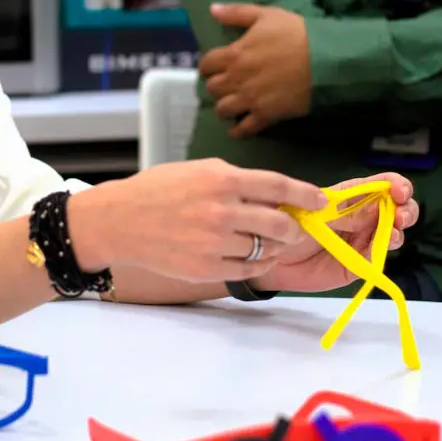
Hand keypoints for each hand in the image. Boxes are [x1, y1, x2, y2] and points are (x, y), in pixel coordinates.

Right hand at [69, 159, 323, 282]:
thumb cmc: (160, 190)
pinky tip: (250, 255)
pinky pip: (247, 270)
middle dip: (294, 228)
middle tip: (294, 228)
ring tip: (267, 242)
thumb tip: (276, 194)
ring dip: (274, 248)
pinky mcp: (206, 268)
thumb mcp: (199, 170)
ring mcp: (214, 242)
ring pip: (266, 250)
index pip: (279, 187)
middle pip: (280, 224)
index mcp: (222, 179)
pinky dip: (256, 264)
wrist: (120, 220)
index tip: (321, 202)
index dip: (306, 195)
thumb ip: (237, 181)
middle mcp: (222, 210)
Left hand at [200, 3, 311, 137]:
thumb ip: (236, 13)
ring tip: (232, 103)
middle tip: (226, 84)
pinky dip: (238, 131)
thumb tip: (212, 9)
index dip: (209, 65)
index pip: (206, 64)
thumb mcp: (266, 15)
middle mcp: (237, 79)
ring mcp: (250, 99)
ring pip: (222, 110)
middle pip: (212, 88)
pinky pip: (244, 129)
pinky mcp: (266, 115)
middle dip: (217, 85)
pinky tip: (237, 128)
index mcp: (234, 54)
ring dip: (225, 107)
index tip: (215, 66)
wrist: (325, 59)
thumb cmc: (296, 33)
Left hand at [250, 173, 418, 294]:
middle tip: (401, 216)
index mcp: (351, 195)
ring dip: (398, 230)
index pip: (382, 185)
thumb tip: (377, 208)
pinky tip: (383, 247)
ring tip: (393, 232)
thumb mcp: (314, 213)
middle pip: (396, 209)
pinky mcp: (358, 264)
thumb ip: (344, 213)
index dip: (396, 185)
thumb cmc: (287, 223)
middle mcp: (362, 216)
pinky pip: (377, 257)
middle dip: (406, 209)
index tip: (400, 192)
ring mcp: (362, 240)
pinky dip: (383, 251)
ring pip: (393, 232)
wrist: (268, 254)